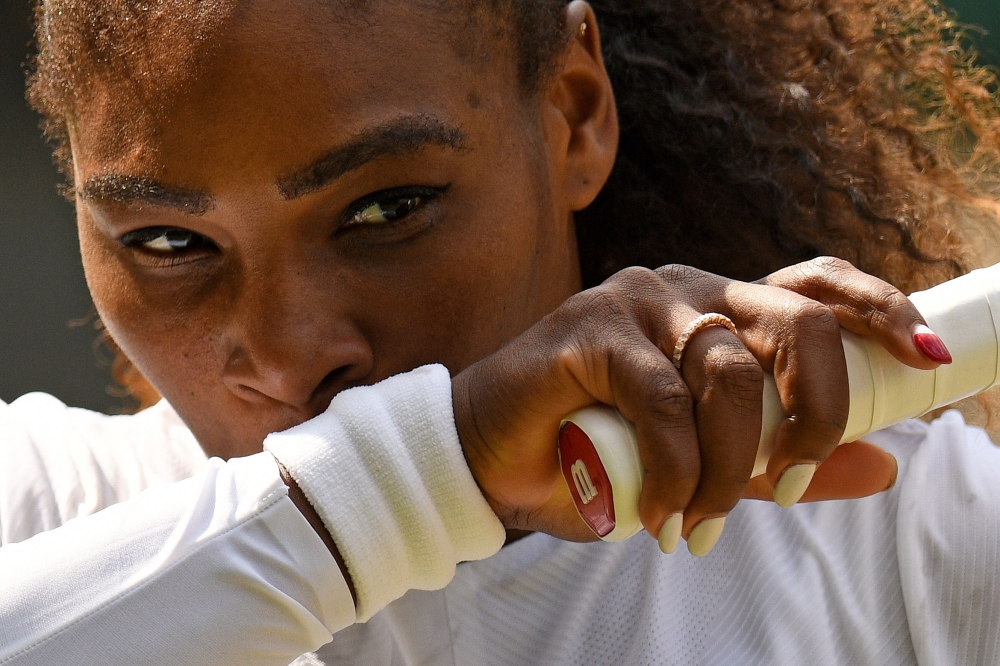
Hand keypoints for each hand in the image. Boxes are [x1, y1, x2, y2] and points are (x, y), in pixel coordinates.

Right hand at [452, 257, 944, 549]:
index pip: (814, 285)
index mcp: (720, 307)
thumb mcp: (708, 466)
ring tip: (701, 523)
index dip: (876, 308)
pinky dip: (673, 467)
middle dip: (812, 408)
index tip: (923, 357)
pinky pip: (661, 399)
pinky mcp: (589, 329)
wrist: (492, 454)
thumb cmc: (596, 452)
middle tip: (788, 482)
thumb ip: (782, 462)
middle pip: (790, 320)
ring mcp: (636, 301)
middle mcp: (686, 289)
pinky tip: (657, 511)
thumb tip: (881, 465)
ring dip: (729, 465)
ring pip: (726, 368)